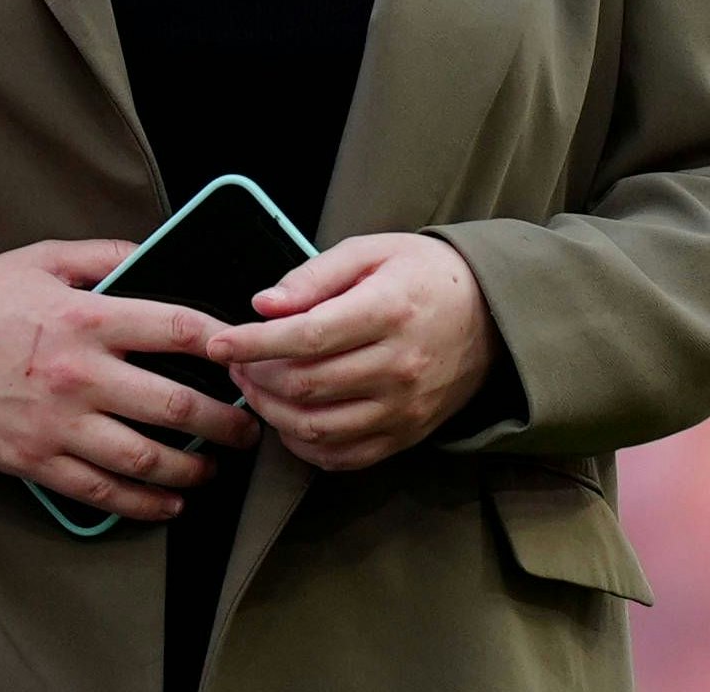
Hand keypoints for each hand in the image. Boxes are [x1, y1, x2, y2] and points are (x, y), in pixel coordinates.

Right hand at [0, 240, 263, 523]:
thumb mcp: (41, 259)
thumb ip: (103, 254)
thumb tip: (153, 252)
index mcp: (87, 318)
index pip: (178, 329)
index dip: (225, 344)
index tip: (248, 356)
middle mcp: (81, 375)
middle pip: (176, 406)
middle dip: (226, 424)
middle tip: (249, 428)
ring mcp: (59, 424)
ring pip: (145, 459)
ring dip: (192, 471)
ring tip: (213, 471)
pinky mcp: (36, 460)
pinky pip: (102, 491)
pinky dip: (144, 503)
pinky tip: (168, 504)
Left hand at [206, 234, 493, 471]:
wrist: (492, 317)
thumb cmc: (424, 276)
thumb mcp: (372, 252)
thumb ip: (315, 276)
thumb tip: (264, 305)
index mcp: (389, 311)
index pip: (307, 336)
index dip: (254, 343)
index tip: (218, 342)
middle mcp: (399, 366)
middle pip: (307, 385)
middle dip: (255, 375)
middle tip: (235, 359)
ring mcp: (405, 408)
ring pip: (318, 427)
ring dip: (272, 412)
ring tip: (254, 385)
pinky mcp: (407, 435)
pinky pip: (344, 456)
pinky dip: (304, 445)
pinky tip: (287, 419)